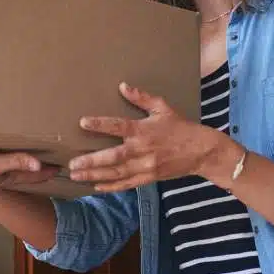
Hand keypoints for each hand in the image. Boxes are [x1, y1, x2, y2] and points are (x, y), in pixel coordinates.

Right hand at [0, 152, 58, 200]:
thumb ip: (15, 162)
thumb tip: (38, 165)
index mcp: (7, 177)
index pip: (34, 175)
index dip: (48, 172)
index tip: (62, 167)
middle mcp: (1, 179)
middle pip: (26, 175)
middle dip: (39, 170)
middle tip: (52, 163)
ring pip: (13, 173)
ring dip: (24, 168)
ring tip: (32, 161)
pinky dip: (6, 164)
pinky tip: (0, 160)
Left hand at [67, 83, 234, 191]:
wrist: (201, 151)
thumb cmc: (180, 127)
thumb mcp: (162, 108)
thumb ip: (141, 98)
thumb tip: (122, 86)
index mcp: (143, 130)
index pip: (118, 126)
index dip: (100, 124)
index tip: (82, 122)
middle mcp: (142, 150)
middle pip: (113, 157)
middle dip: (91, 161)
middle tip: (72, 164)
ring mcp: (145, 166)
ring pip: (116, 173)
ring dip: (95, 175)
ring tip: (76, 176)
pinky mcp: (149, 178)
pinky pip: (127, 184)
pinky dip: (111, 187)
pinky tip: (96, 187)